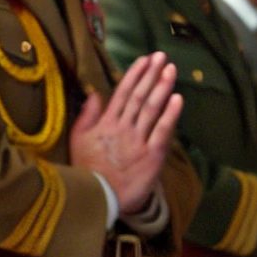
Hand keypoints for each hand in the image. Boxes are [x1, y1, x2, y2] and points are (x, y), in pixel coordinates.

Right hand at [70, 53, 183, 215]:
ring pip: (152, 109)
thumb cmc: (87, 170)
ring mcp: (138, 141)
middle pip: (140, 96)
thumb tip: (95, 93)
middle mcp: (123, 128)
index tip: (146, 59)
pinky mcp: (152, 156)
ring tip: (171, 70)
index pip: (123, 93)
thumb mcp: (78, 140)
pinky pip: (163, 131)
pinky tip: (178, 98)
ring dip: (162, 87)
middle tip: (163, 57)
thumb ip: (87, 116)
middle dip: (152, 75)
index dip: (135, 74)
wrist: (98, 199)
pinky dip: (171, 114)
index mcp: (106, 123)